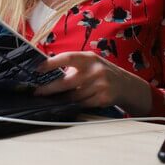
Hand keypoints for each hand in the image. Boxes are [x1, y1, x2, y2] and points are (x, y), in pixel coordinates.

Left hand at [34, 51, 152, 114]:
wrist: (127, 86)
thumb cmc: (101, 72)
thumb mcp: (90, 63)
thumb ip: (72, 66)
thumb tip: (45, 72)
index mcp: (88, 58)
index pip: (67, 58)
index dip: (51, 63)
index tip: (37, 69)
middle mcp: (95, 70)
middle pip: (66, 82)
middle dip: (49, 89)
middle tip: (37, 92)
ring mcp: (101, 85)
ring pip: (73, 96)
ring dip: (60, 99)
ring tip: (50, 100)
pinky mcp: (104, 99)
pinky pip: (82, 104)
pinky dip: (73, 105)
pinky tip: (66, 106)